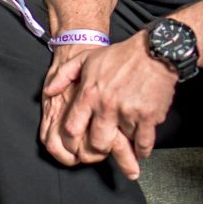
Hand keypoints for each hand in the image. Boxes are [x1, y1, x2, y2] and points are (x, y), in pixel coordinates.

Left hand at [48, 36, 176, 179]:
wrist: (153, 52)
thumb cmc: (118, 56)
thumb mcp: (84, 59)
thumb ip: (63, 76)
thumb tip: (48, 92)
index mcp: (89, 95)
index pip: (72, 128)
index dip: (71, 142)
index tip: (75, 147)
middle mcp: (106, 107)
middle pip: (96, 143)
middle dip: (97, 150)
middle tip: (101, 150)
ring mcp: (128, 113)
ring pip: (121, 144)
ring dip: (123, 148)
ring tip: (124, 150)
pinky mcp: (148, 117)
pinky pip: (143, 143)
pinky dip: (142, 150)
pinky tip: (140, 151)